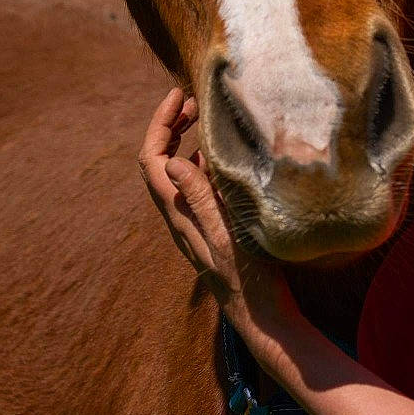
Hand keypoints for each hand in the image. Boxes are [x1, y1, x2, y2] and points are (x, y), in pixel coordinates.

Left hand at [139, 85, 300, 356]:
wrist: (261, 319)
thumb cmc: (249, 280)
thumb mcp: (226, 236)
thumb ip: (202, 199)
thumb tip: (173, 160)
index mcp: (179, 215)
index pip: (152, 160)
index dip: (159, 123)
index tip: (177, 95)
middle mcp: (179, 217)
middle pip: (156, 163)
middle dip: (167, 126)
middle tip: (190, 101)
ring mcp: (191, 223)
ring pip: (173, 174)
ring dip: (180, 141)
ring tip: (200, 117)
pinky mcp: (207, 228)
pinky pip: (191, 187)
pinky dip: (197, 162)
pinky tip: (215, 156)